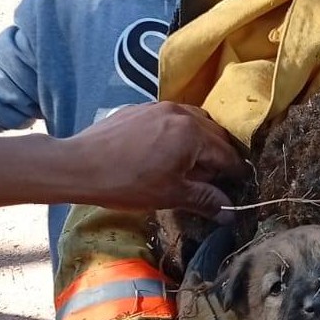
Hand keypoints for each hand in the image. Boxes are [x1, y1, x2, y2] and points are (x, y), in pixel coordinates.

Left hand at [60, 101, 248, 220]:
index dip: (236, 174)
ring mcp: (159, 106)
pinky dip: (180, 133)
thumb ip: (205, 200)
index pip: (227, 155)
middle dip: (221, 157)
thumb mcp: (170, 196)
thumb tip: (230, 212)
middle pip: (214, 135)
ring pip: (195, 122)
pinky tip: (169, 152)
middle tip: (220, 180)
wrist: (78, 165)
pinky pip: (172, 118)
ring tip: (195, 165)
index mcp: (193, 133)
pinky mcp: (141, 108)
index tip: (241, 187)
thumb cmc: (127, 183)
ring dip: (202, 142)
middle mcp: (181, 112)